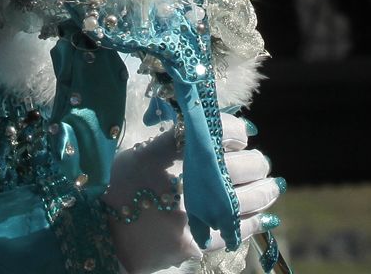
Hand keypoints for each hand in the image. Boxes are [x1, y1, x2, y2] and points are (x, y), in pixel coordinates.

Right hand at [105, 115, 282, 273]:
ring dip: (265, 190)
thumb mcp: (137, 153)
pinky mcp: (195, 243)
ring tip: (271, 185)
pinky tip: (264, 215)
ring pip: (246, 199)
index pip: (211, 130)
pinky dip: (256, 222)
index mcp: (159, 153)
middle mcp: (178, 182)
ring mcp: (189, 216)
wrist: (99, 235)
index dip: (235, 129)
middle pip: (238, 165)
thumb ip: (173, 139)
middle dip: (256, 162)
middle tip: (258, 161)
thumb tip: (218, 127)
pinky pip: (236, 231)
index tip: (243, 133)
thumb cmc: (119, 188)